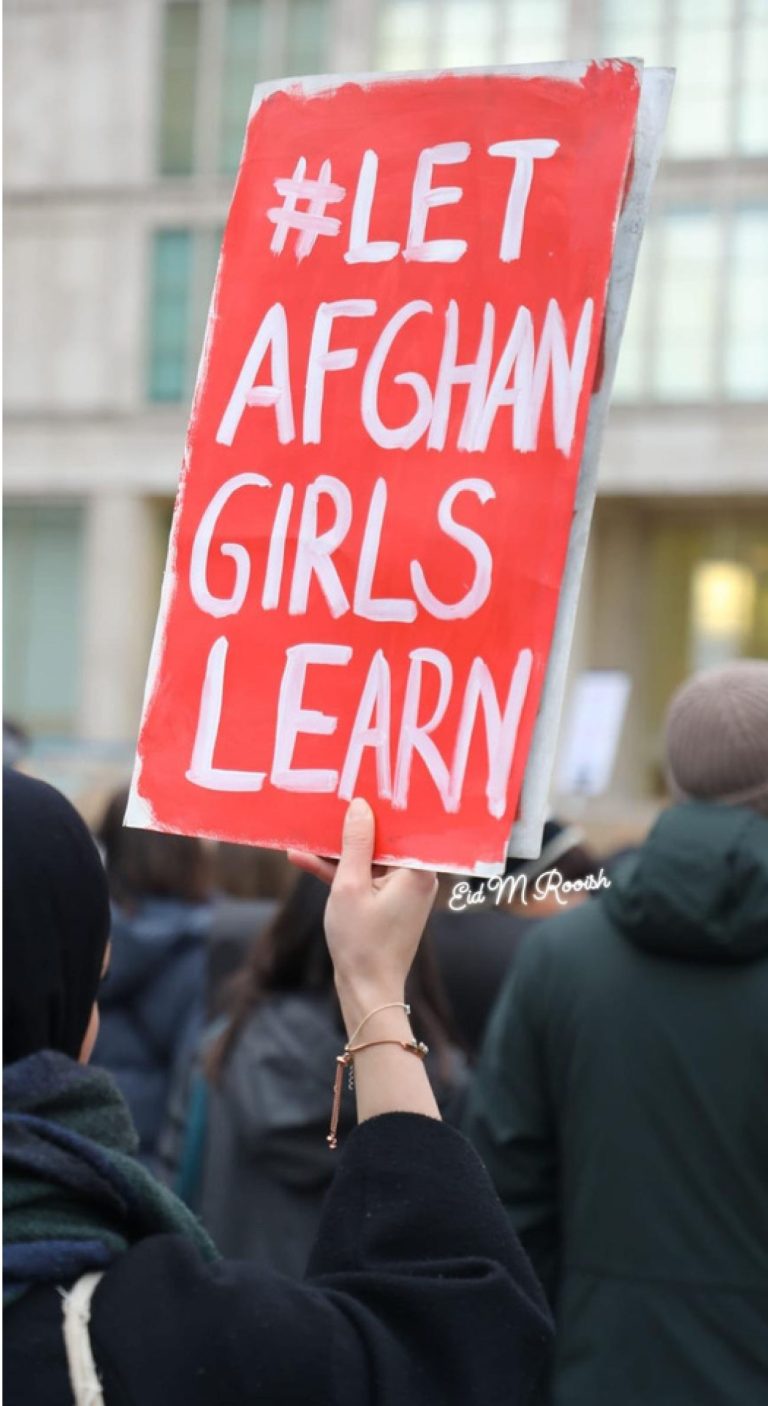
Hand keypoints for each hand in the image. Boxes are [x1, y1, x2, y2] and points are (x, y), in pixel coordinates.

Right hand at [288, 799, 436, 1032]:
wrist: (366, 990)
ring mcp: (402, 890)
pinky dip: (339, 871)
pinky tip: (304, 859)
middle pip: (385, 839)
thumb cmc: (361, 942)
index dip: (384, 804)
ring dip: (339, 850)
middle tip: (332, 799)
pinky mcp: (387, 903)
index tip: (364, 783)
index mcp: (417, 870)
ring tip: (306, 833)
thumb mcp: (349, 886)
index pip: (405, 825)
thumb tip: (360, 807)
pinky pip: (364, 877)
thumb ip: (355, 844)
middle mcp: (416, 876)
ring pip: (369, 857)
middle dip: (356, 824)